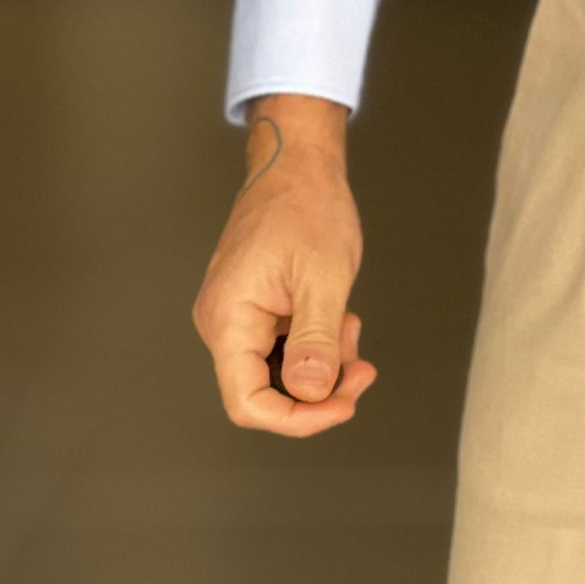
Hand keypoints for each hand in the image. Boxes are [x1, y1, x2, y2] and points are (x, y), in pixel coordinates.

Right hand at [190, 95, 377, 435]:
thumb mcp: (324, 278)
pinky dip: (314, 343)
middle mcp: (223, 323)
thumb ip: (316, 342)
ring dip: (321, 363)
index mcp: (229, 319)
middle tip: (361, 368)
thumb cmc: (306, 206)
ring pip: (278, 371)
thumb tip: (309, 393)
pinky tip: (336, 318)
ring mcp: (236, 316)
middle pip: (265, 393)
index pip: (248, 403)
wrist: (297, 165)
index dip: (297, 418)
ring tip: (349, 326)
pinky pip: (280, 346)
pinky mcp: (253, 308)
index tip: (343, 405)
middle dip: (318, 389)